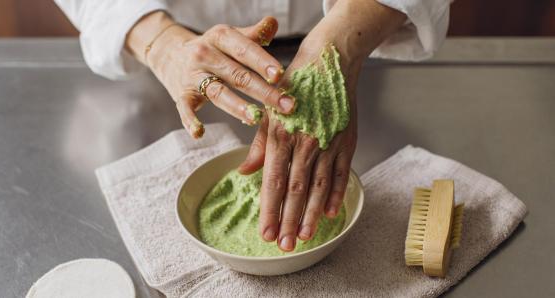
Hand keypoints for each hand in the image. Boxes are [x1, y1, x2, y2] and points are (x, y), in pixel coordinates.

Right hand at [129, 13, 294, 137]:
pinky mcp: (182, 94)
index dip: (262, 62)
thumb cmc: (213, 48)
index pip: (244, 50)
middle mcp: (205, 54)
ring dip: (238, 107)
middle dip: (263, 91)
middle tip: (286, 105)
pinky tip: (199, 133)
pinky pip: (185, 109)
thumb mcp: (230, 37)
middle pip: (237, 75)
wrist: (170, 53)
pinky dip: (190, 121)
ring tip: (257, 118)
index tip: (280, 75)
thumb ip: (253, 34)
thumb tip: (273, 23)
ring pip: (218, 93)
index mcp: (220, 37)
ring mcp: (193, 76)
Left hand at [238, 0, 406, 250]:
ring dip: (310, 214)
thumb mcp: (269, 111)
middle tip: (283, 246)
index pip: (272, 180)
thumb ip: (259, 145)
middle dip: (288, 220)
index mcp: (281, 134)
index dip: (268, 209)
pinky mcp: (346, 141)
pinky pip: (341, 173)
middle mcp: (304, 142)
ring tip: (303, 237)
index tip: (264, 232)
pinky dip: (336, 194)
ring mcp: (328, 142)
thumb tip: (246, 173)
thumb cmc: (293, 87)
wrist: (328, 62)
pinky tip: (329, 213)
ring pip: (318, 186)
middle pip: (295, 189)